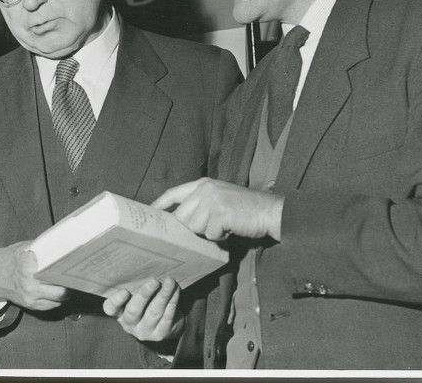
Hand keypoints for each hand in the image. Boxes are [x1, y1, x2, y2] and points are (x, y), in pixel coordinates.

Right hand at [0, 241, 68, 310]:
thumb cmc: (11, 259)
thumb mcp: (26, 247)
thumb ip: (43, 248)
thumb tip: (64, 245)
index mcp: (29, 266)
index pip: (55, 270)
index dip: (67, 268)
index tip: (75, 264)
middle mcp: (30, 284)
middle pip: (61, 289)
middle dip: (70, 284)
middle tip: (77, 277)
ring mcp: (30, 296)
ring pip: (58, 299)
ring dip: (65, 293)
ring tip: (69, 283)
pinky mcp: (30, 305)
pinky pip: (50, 305)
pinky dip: (56, 299)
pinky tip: (58, 291)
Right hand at [103, 278, 183, 342]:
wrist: (162, 324)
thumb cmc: (145, 303)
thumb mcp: (135, 296)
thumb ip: (136, 286)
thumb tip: (145, 266)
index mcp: (119, 312)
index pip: (111, 308)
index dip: (116, 300)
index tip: (125, 291)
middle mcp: (129, 324)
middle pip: (134, 310)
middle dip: (145, 294)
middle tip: (154, 281)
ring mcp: (144, 331)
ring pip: (154, 312)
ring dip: (163, 295)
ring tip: (170, 282)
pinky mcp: (159, 335)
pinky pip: (167, 317)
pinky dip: (172, 302)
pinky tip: (175, 291)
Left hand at [152, 178, 284, 240]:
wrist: (271, 211)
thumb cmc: (245, 209)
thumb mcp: (220, 198)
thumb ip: (200, 204)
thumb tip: (179, 221)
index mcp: (204, 184)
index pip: (174, 193)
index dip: (160, 204)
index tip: (150, 212)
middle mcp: (205, 189)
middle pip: (181, 216)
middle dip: (193, 227)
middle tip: (212, 226)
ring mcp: (212, 200)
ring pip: (194, 227)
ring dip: (209, 232)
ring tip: (225, 225)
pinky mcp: (220, 212)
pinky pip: (209, 233)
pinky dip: (220, 236)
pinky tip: (231, 228)